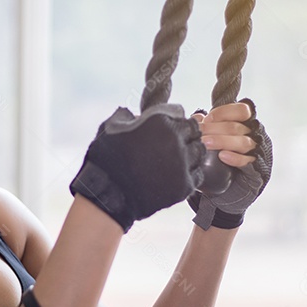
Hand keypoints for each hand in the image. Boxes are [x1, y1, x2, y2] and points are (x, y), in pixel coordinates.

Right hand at [70, 104, 206, 232]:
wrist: (108, 194)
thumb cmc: (107, 159)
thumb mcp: (111, 127)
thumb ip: (125, 115)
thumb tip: (130, 113)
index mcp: (159, 120)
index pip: (179, 111)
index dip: (172, 118)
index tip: (167, 125)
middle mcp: (175, 139)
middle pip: (194, 130)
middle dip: (185, 134)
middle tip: (174, 142)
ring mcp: (182, 163)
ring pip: (199, 151)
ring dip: (190, 152)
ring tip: (177, 158)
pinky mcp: (184, 184)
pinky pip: (198, 173)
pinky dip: (190, 172)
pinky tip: (178, 173)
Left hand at [187, 98, 272, 229]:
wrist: (225, 194)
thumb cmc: (219, 164)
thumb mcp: (211, 143)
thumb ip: (206, 128)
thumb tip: (197, 117)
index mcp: (246, 125)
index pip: (242, 110)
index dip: (224, 112)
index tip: (207, 118)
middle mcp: (256, 136)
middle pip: (238, 126)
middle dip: (215, 128)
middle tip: (199, 133)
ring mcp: (259, 153)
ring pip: (244, 142)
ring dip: (223, 141)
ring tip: (206, 143)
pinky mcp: (259, 170)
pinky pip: (248, 161)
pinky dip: (235, 158)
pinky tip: (223, 156)